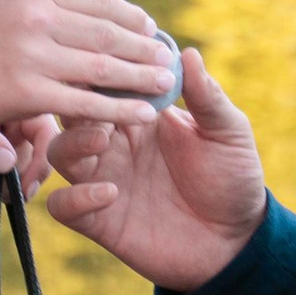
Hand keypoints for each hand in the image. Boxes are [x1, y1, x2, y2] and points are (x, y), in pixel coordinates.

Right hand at [0, 0, 177, 173]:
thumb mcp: (12, 8)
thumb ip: (54, 10)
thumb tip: (109, 20)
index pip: (98, 0)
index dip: (130, 16)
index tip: (149, 28)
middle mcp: (36, 17)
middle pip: (106, 33)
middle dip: (143, 47)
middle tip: (167, 57)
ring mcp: (32, 54)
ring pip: (102, 67)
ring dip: (140, 76)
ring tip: (164, 81)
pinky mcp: (27, 92)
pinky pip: (85, 102)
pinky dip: (120, 108)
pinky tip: (143, 113)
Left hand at [0, 114, 58, 196]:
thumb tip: (7, 162)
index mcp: (24, 109)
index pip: (48, 137)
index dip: (41, 163)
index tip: (23, 186)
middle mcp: (24, 132)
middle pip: (32, 168)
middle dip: (1, 182)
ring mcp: (13, 153)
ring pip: (15, 185)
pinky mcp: (0, 172)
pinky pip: (0, 191)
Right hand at [45, 49, 267, 288]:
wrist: (236, 241)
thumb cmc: (233, 179)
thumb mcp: (227, 132)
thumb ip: (206, 96)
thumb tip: (188, 53)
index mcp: (140, 116)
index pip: (107, 83)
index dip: (105, 69)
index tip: (115, 58)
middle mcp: (115, 145)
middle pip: (73, 111)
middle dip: (80, 100)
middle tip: (101, 98)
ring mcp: (104, 180)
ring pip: (59, 152)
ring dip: (73, 142)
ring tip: (102, 139)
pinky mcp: (100, 221)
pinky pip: (62, 206)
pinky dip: (75, 197)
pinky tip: (110, 193)